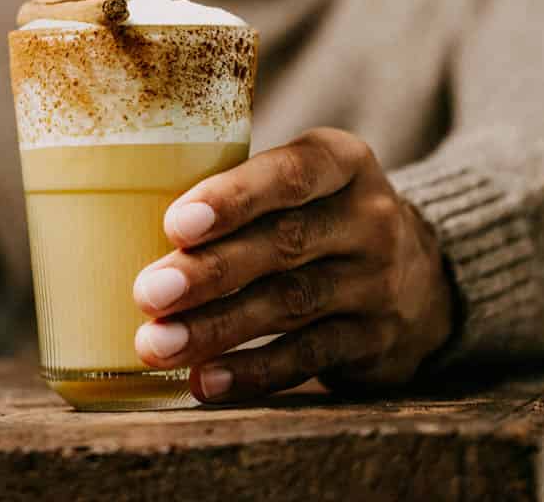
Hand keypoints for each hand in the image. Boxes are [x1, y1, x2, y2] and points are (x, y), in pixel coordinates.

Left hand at [132, 127, 454, 402]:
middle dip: (210, 271)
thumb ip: (242, 189)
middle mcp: (370, 218)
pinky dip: (251, 373)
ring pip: (289, 305)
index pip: (292, 174)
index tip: (175, 224)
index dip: (234, 198)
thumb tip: (120, 217)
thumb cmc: (321, 217)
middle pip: (284, 243)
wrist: (423, 277)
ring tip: (157, 344)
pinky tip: (204, 382)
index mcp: (344, 162)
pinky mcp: (373, 341)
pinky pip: (306, 358)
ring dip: (217, 328)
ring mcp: (377, 283)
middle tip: (149, 291)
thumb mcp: (306, 182)